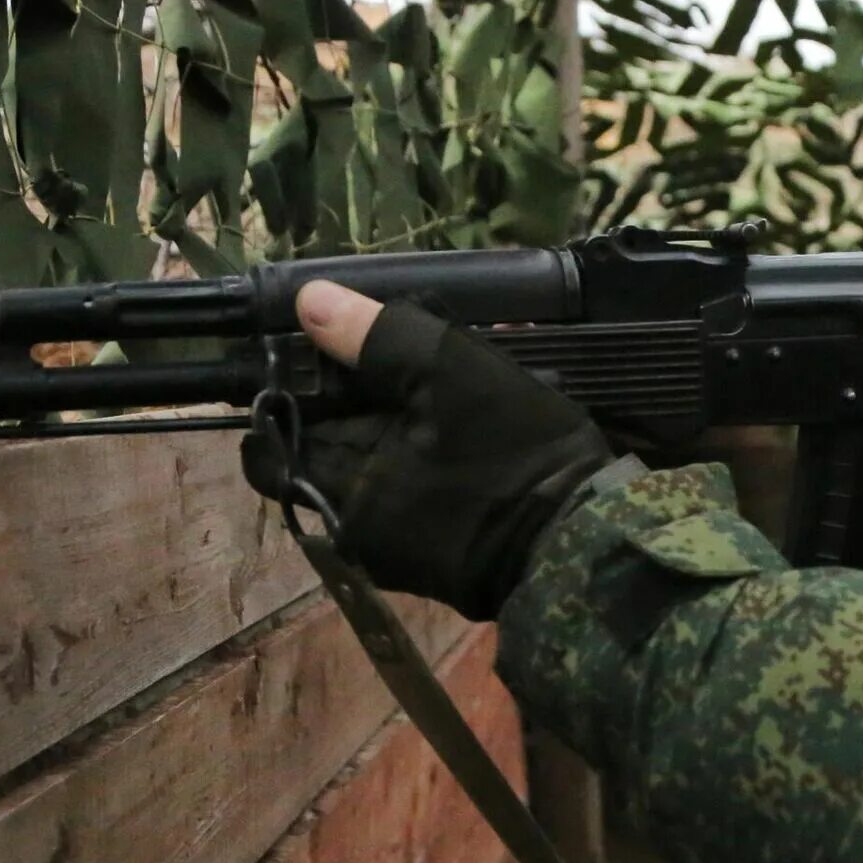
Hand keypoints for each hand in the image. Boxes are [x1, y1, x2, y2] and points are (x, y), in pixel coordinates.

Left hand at [242, 280, 613, 618]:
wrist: (591, 540)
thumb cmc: (514, 456)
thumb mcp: (451, 373)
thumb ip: (378, 335)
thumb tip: (309, 304)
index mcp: (341, 492)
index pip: (271, 443)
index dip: (293, 393)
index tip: (329, 358)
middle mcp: (358, 532)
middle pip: (336, 449)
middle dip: (368, 399)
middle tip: (415, 359)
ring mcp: (404, 553)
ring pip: (384, 468)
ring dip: (410, 425)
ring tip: (458, 384)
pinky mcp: (447, 558)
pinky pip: (423, 494)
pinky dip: (439, 458)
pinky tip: (482, 428)